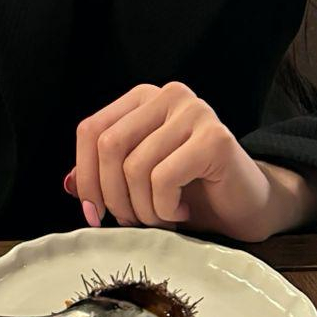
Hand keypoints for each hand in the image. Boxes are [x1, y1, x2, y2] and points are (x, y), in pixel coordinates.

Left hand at [62, 81, 277, 242]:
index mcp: (143, 98)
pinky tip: (183, 210)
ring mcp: (194, 111)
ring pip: (136, 168)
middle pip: (109, 146)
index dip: (85, 176)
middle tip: (132, 221)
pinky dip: (166, 208)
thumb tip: (70, 184)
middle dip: (113, 197)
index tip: (94, 213)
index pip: (91, 130)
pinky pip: (164, 180)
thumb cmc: (191, 193)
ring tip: (163, 217)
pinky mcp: (215, 138)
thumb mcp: (138, 183)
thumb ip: (105, 176)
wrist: (246, 206)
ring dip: (144, 209)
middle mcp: (168, 95)